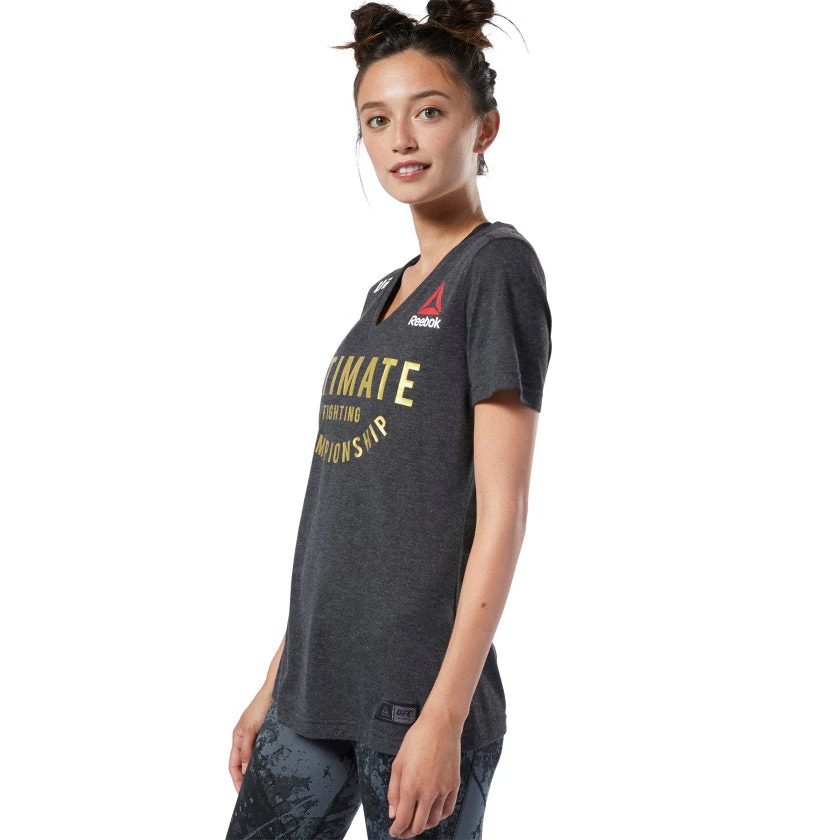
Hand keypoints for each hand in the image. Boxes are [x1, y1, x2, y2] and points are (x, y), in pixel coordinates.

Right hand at [228, 684, 272, 792]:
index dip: (236, 779)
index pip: (232, 764)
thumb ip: (246, 749)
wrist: (276, 690)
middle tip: (252, 792)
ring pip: (253, 758)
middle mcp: (245, 738)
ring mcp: (256, 735)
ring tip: (261, 783)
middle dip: (244, 778)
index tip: (241, 792)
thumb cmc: (261, 705)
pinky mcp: (267, 733)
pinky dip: (264, 761)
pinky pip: (263, 751)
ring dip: (255, 770)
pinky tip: (271, 766)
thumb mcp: (250, 729)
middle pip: (242, 763)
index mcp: (237, 737)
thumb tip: (243, 769)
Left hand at [387, 705, 463, 837]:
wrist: (441, 726)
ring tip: (417, 823)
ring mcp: (443, 790)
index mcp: (411, 787)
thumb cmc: (417, 740)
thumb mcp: (398, 763)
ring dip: (424, 825)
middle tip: (403, 831)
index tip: (393, 832)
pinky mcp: (454, 785)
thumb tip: (393, 813)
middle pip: (418, 825)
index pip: (403, 820)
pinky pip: (448, 810)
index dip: (397, 830)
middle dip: (408, 832)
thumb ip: (394, 791)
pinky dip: (440, 817)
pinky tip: (434, 813)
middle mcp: (428, 793)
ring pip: (434, 820)